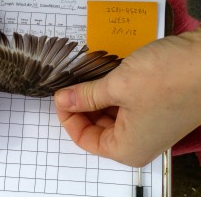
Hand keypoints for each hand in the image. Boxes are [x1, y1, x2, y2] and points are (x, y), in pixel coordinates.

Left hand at [55, 29, 200, 166]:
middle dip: (80, 106)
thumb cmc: (167, 78)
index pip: (84, 139)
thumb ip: (85, 95)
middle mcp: (136, 141)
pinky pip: (123, 105)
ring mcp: (147, 124)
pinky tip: (102, 78)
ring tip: (83, 78)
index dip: (68, 117)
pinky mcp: (153, 107)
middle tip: (69, 84)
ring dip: (94, 97)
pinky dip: (110, 93)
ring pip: (109, 115)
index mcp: (126, 148)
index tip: (60, 95)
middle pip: (96, 128)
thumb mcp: (117, 86)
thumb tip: (62, 99)